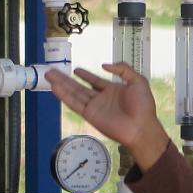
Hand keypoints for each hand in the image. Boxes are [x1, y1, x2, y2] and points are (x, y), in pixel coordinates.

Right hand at [46, 63, 169, 170]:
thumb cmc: (143, 106)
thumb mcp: (138, 81)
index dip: (86, 75)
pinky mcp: (89, 115)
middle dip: (67, 79)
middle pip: (80, 87)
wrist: (141, 127)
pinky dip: (64, 95)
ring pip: (74, 93)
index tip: (76, 70)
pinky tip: (55, 87)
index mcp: (113, 90)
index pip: (95, 81)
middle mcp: (101, 98)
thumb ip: (123, 69)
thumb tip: (105, 66)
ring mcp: (94, 107)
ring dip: (61, 84)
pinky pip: (74, 103)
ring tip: (49, 75)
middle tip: (54, 71)